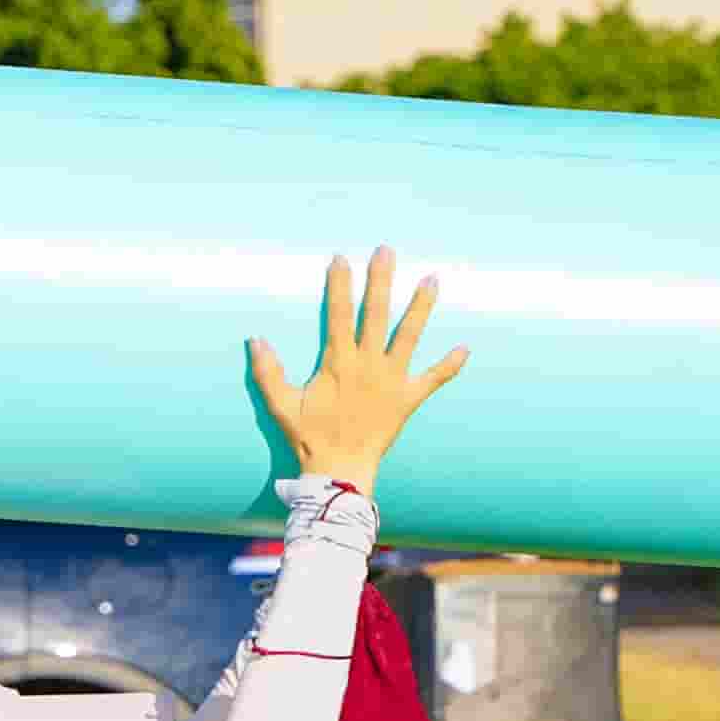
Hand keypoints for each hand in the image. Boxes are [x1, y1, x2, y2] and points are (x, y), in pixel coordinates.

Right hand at [246, 245, 468, 491]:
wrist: (340, 469)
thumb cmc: (310, 438)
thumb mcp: (282, 405)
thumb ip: (268, 372)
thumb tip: (255, 340)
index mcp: (338, 362)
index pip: (338, 315)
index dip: (339, 286)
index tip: (340, 259)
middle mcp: (368, 364)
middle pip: (376, 314)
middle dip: (380, 281)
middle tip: (386, 251)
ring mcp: (391, 380)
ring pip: (409, 336)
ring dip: (421, 307)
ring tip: (432, 280)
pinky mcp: (408, 399)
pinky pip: (433, 380)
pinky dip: (449, 366)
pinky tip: (464, 349)